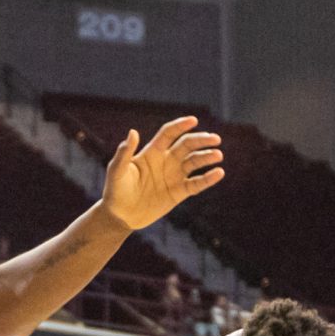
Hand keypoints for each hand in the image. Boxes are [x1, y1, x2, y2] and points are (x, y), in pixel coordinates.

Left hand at [99, 117, 224, 228]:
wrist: (120, 216)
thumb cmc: (115, 190)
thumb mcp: (117, 171)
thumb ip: (125, 153)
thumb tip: (133, 132)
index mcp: (152, 152)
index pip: (169, 134)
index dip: (181, 126)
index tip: (193, 120)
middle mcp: (166, 161)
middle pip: (187, 145)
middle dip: (201, 140)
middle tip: (215, 139)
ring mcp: (174, 176)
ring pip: (194, 162)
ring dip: (207, 157)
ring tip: (218, 155)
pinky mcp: (179, 193)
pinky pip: (196, 184)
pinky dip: (208, 179)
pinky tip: (219, 173)